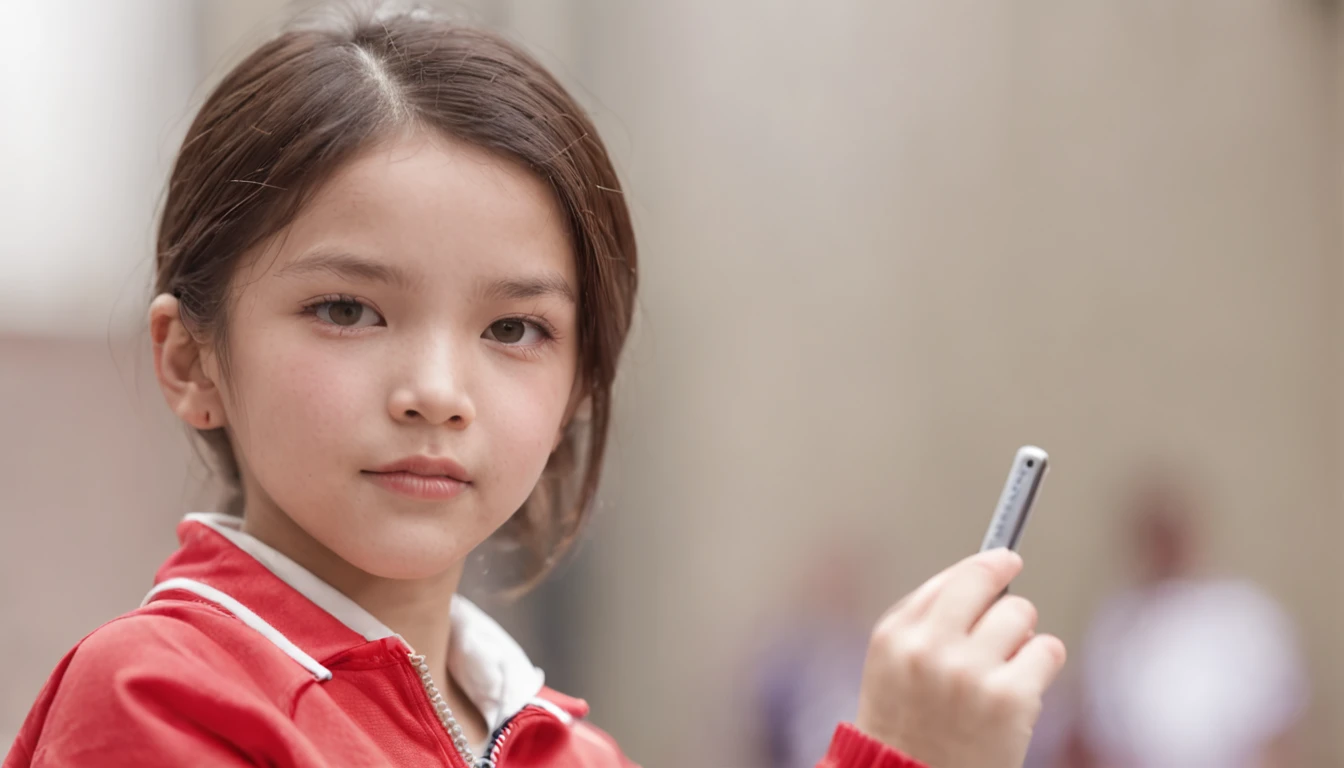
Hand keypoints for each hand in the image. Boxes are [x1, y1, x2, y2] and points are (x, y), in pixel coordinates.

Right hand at [855, 549, 1065, 767]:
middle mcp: (928, 647)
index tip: (1005, 560)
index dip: (986, 568)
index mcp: (895, 635)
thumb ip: (927, 619)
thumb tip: (986, 575)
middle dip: (1005, 593)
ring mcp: (969, 672)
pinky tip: (1022, 691)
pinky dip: (1043, 665)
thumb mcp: (893, 666)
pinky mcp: (1008, 699)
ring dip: (1022, 638)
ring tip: (1003, 671)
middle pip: (986, 582)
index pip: (952, 579)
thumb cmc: (909, 727)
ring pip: (1021, 614)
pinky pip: (1048, 650)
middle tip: (1010, 616)